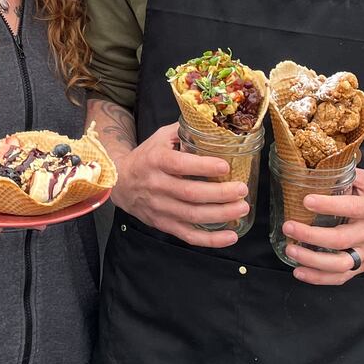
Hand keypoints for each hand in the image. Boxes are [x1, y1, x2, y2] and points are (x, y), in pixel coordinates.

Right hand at [110, 122, 247, 248]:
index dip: (204, 167)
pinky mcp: (163, 224)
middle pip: (190, 193)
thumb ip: (185, 131)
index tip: (225, 166)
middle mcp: (156, 185)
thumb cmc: (147, 157)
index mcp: (155, 161)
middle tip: (242, 189)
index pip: (180, 165)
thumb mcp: (160, 138)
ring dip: (221, 214)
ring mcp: (159, 208)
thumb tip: (216, 124)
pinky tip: (231, 236)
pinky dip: (211, 240)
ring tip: (242, 207)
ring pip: (192, 216)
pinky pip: (188, 236)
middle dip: (220, 193)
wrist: (120, 182)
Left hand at [281, 168, 363, 283]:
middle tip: (289, 227)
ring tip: (291, 250)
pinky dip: (319, 278)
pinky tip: (300, 271)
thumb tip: (317, 168)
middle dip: (311, 236)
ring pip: (340, 264)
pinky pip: (342, 277)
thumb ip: (346, 175)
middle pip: (340, 240)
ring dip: (312, 261)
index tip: (306, 200)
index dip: (328, 205)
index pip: (351, 208)